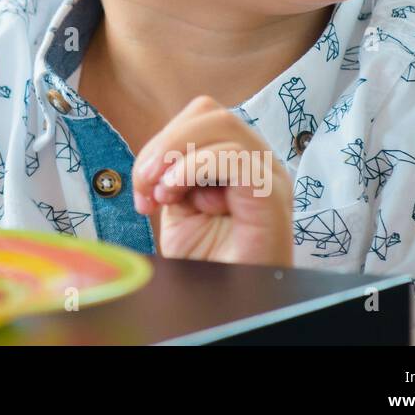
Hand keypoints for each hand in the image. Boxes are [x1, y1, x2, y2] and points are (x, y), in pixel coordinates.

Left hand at [131, 95, 292, 266]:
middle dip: (164, 143)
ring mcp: (269, 174)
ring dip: (176, 154)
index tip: (142, 187)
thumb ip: (170, 171)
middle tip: (145, 185)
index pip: (200, 116)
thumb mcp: (177, 205)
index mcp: (236, 157)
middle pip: (209, 113)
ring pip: (222, 124)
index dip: (163, 140)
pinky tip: (178, 193)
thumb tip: (152, 157)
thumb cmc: (207, 257)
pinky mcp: (271, 193)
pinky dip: (195, 167)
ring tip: (164, 194)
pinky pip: (235, 157)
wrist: (224, 301)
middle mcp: (257, 159)